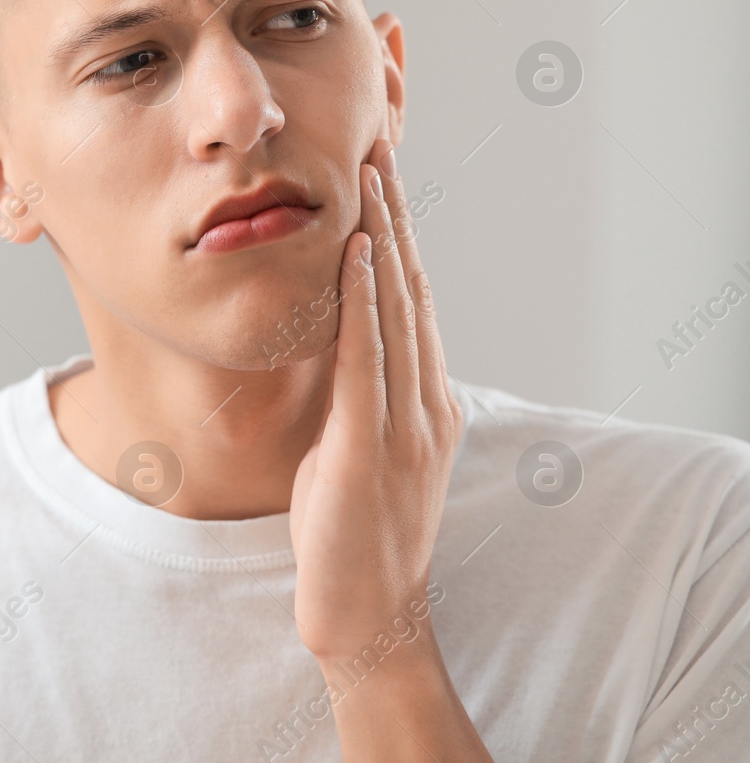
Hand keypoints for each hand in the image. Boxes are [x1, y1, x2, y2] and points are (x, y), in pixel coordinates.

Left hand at [288, 140, 462, 660]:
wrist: (367, 614)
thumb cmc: (353, 530)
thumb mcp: (360, 446)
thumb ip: (359, 393)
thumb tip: (335, 341)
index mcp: (426, 400)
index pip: (414, 300)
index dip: (400, 236)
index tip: (382, 177)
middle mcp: (427, 403)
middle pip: (411, 291)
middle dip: (394, 218)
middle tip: (380, 148)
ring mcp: (405, 426)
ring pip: (396, 313)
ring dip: (382, 241)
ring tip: (370, 178)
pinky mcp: (370, 451)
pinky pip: (367, 362)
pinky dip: (363, 304)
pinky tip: (357, 258)